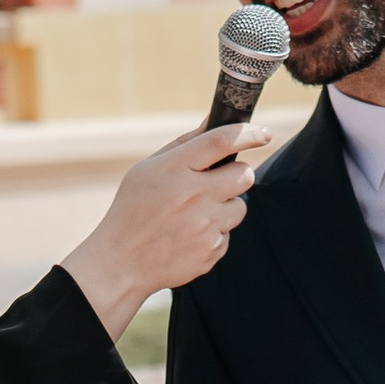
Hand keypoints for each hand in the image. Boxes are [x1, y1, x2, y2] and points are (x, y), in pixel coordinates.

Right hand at [61, 124, 273, 335]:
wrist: (121, 263)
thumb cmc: (133, 210)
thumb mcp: (147, 170)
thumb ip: (184, 145)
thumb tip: (214, 120)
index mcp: (173, 169)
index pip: (221, 141)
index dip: (248, 133)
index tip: (263, 133)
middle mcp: (192, 195)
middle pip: (244, 174)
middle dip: (237, 175)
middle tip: (219, 182)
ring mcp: (204, 225)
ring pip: (240, 206)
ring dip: (225, 207)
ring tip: (195, 215)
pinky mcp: (211, 250)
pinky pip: (227, 234)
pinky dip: (213, 234)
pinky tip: (188, 237)